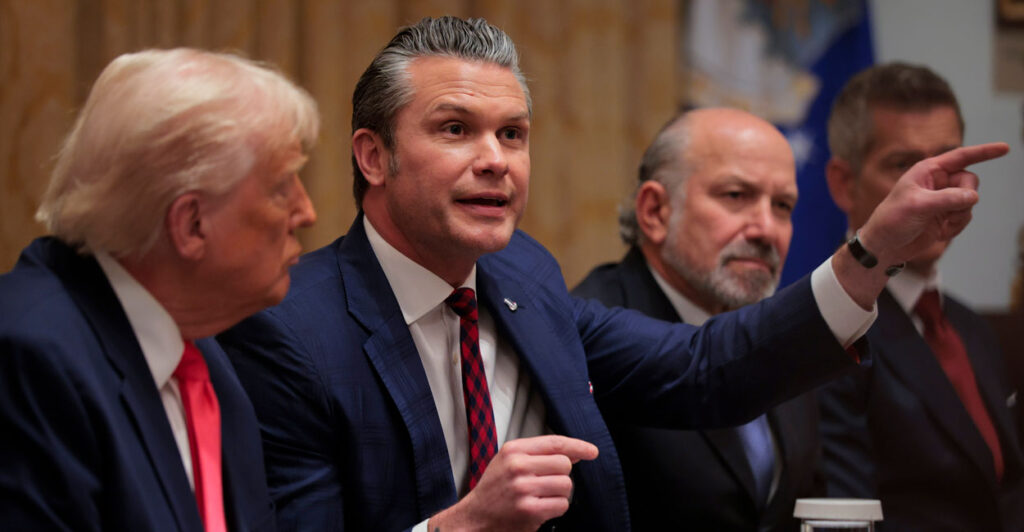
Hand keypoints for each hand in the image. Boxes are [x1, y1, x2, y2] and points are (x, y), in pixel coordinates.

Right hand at [427, 435, 598, 531]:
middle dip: (562, 476)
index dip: (578, 446)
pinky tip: (539, 509)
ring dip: (559, 494)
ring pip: (566, 485)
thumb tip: (573, 454)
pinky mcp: (530, 511)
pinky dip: (555, 508)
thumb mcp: (508, 461)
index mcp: (513, 450)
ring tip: (541, 497)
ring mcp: (524, 489)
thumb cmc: (494, 489)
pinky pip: (561, 505)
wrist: (474, 518)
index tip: (592, 451)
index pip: (555, 443)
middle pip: (564, 465)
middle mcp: (518, 467)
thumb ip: (537, 454)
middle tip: (547, 483)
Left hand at [833, 142, 1008, 309]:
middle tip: (949, 210)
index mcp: (928, 171)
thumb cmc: (892, 220)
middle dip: (966, 197)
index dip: (984, 152)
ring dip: (959, 216)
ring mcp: (943, 200)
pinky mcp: (946, 217)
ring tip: (939, 224)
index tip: (1005, 148)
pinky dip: (956, 226)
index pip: (961, 157)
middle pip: (971, 181)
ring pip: (971, 202)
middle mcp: (938, 182)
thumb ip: (947, 199)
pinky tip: (939, 232)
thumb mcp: (917, 206)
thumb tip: (974, 196)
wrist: (885, 246)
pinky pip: (966, 217)